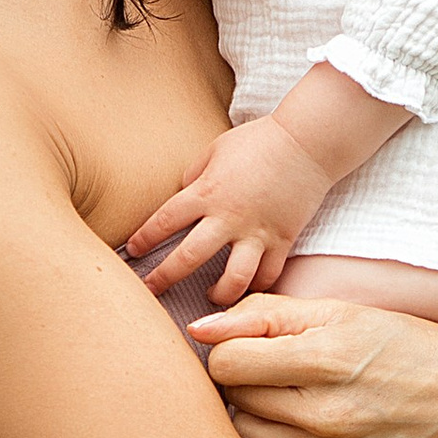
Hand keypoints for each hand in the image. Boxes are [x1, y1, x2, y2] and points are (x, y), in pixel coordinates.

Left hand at [125, 116, 336, 303]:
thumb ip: (195, 176)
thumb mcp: (215, 150)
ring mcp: (258, 232)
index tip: (131, 251)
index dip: (143, 239)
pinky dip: (256, 287)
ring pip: (233, 280)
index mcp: (208, 191)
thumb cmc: (258, 141)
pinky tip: (246, 288)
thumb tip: (181, 195)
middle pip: (188, 258)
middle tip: (149, 291)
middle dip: (163, 278)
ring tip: (208, 297)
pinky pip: (268, 276)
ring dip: (216, 295)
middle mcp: (229, 217)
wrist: (307, 141)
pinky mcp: (283, 240)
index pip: (164, 221)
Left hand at [189, 296, 437, 437]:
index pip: (226, 361)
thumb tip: (201, 328)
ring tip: (283, 403)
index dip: (229, 348)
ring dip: (252, 421)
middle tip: (270, 372)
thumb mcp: (345, 313)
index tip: (251, 345)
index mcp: (327, 359)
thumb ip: (268, 314)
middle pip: (232, 403)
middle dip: (240, 383)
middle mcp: (327, 416)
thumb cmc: (407, 346)